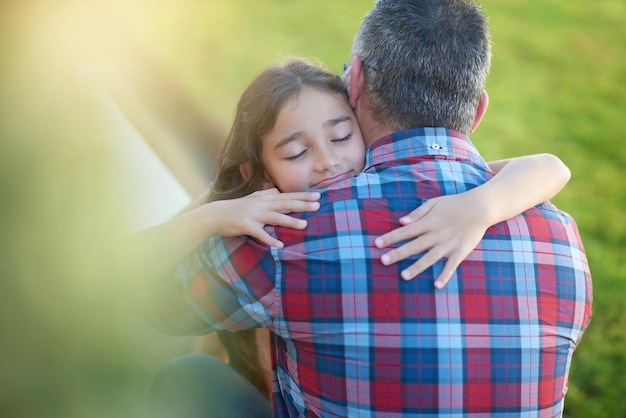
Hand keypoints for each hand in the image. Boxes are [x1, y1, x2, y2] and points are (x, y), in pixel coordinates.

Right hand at [210, 188, 319, 247]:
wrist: (215, 214)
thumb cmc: (236, 207)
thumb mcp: (252, 198)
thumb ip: (266, 194)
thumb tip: (278, 190)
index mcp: (265, 199)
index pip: (288, 196)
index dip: (303, 196)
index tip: (318, 196)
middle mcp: (262, 205)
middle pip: (285, 204)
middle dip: (302, 204)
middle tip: (318, 205)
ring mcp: (254, 215)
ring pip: (275, 218)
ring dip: (290, 221)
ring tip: (305, 225)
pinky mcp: (246, 226)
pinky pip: (260, 234)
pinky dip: (269, 240)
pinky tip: (280, 245)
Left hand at [374, 194, 488, 288]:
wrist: (480, 207)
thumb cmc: (455, 204)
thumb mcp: (434, 203)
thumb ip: (418, 213)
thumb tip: (401, 221)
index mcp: (428, 222)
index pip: (405, 231)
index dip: (391, 238)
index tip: (376, 244)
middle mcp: (436, 234)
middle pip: (414, 245)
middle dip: (398, 253)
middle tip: (383, 261)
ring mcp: (448, 244)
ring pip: (429, 258)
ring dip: (416, 267)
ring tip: (403, 276)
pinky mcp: (460, 251)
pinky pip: (451, 266)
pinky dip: (445, 275)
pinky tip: (436, 285)